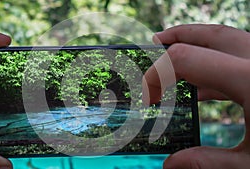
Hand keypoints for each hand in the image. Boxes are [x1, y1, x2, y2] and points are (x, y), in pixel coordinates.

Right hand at [143, 24, 249, 168]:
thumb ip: (208, 163)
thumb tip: (170, 166)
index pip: (185, 60)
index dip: (158, 74)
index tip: (147, 96)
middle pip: (209, 34)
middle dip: (176, 37)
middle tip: (154, 43)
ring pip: (227, 41)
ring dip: (197, 48)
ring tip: (174, 60)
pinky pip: (239, 59)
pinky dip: (215, 66)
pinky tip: (203, 88)